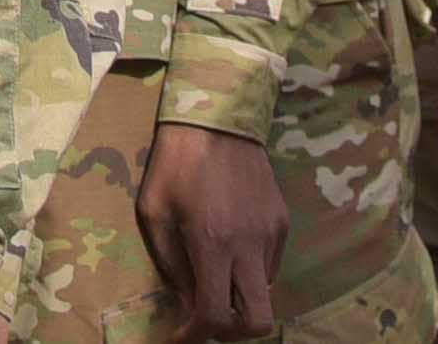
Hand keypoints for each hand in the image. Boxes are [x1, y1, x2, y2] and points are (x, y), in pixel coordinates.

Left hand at [138, 121, 288, 338]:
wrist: (218, 116)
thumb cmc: (175, 161)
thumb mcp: (154, 210)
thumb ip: (171, 263)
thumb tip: (186, 304)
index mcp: (212, 242)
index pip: (214, 314)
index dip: (195, 336)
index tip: (180, 336)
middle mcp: (249, 246)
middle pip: (258, 321)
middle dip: (232, 332)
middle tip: (207, 320)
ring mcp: (272, 235)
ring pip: (264, 294)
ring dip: (239, 298)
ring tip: (213, 278)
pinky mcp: (283, 223)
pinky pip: (270, 266)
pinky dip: (249, 274)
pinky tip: (229, 252)